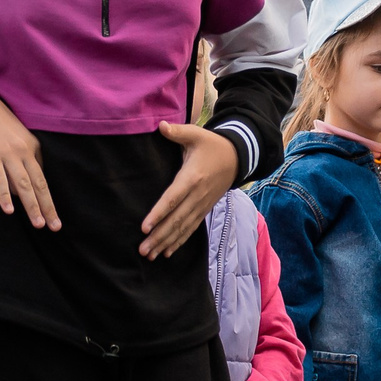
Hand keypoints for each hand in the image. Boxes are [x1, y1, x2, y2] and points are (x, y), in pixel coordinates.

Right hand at [0, 96, 58, 230]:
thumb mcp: (16, 139)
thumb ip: (22, 161)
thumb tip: (19, 190)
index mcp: (33, 147)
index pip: (41, 177)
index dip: (45, 197)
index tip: (51, 214)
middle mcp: (24, 152)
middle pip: (39, 184)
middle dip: (48, 206)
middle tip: (55, 226)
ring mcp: (7, 154)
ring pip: (23, 185)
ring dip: (32, 206)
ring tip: (39, 224)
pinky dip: (4, 196)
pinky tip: (9, 211)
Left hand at [139, 123, 237, 258]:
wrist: (237, 157)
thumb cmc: (212, 145)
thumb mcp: (196, 134)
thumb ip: (177, 132)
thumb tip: (160, 125)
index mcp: (192, 178)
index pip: (172, 199)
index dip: (158, 214)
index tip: (144, 227)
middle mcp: (197, 195)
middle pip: (176, 220)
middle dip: (159, 236)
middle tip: (142, 249)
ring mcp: (202, 205)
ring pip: (183, 228)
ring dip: (166, 243)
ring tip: (150, 255)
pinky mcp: (204, 209)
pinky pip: (191, 229)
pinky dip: (179, 241)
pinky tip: (167, 252)